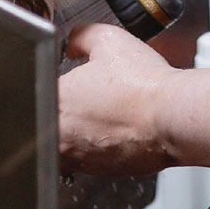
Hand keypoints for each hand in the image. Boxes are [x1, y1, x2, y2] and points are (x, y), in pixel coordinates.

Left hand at [58, 23, 174, 177]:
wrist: (169, 117)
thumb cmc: (141, 83)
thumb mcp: (108, 39)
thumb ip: (80, 37)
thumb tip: (73, 44)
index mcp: (54, 99)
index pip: (40, 89)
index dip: (59, 81)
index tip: (74, 80)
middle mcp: (58, 133)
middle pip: (47, 120)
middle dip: (64, 109)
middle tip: (88, 98)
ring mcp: (76, 156)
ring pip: (64, 143)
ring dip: (78, 131)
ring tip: (104, 116)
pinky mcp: (96, 171)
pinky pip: (87, 159)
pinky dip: (97, 147)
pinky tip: (115, 131)